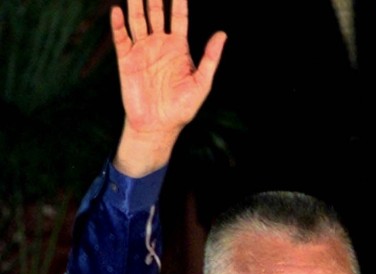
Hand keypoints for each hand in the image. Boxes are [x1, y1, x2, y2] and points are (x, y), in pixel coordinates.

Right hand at [111, 0, 225, 176]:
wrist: (158, 126)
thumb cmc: (183, 107)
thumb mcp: (202, 82)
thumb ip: (210, 57)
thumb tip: (222, 34)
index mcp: (178, 48)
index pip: (178, 18)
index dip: (179, 2)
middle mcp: (159, 45)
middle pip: (155, 14)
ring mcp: (142, 51)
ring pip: (137, 21)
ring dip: (135, 5)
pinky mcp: (127, 61)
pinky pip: (121, 39)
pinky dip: (118, 25)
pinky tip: (118, 11)